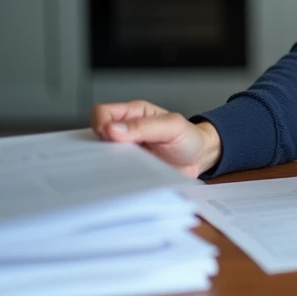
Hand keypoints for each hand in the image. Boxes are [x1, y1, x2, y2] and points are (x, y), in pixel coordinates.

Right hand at [91, 100, 221, 178]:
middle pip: (95, 136)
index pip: (102, 113)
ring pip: (101, 157)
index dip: (100, 124)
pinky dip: (115, 178)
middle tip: (111, 159)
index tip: (108, 138)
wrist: (201, 159)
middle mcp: (125, 132)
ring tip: (119, 171)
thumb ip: (145, 126)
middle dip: (97, 148)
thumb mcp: (172, 126)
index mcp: (133, 114)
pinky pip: (114, 173)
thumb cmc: (188, 137)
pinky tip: (123, 182)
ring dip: (106, 165)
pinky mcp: (129, 170)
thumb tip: (112, 130)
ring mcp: (125, 152)